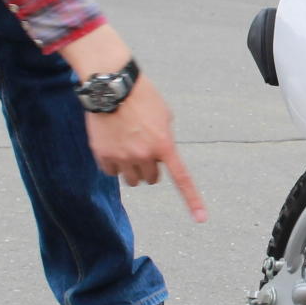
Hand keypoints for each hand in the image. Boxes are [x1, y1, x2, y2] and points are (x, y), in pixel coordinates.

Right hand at [59, 27, 206, 221]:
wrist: (111, 85)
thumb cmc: (141, 96)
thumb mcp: (163, 114)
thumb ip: (165, 138)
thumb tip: (160, 156)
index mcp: (164, 145)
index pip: (181, 178)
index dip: (193, 200)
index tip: (201, 219)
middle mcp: (144, 155)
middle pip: (151, 179)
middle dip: (150, 168)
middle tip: (144, 148)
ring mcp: (122, 157)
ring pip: (132, 179)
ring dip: (132, 169)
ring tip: (127, 145)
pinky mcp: (103, 155)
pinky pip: (111, 172)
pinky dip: (113, 164)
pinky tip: (112, 144)